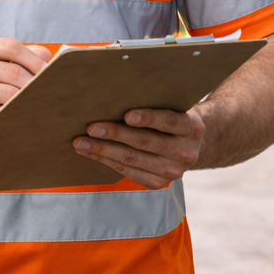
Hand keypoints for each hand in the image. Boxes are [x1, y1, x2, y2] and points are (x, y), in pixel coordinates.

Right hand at [0, 35, 51, 138]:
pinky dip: (12, 116)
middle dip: (34, 84)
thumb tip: (47, 58)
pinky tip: (17, 117)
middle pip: (11, 72)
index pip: (11, 47)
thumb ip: (17, 57)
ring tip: (36, 106)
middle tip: (48, 94)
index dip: (35, 60)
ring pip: (7, 95)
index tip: (50, 73)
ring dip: (25, 102)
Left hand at [73, 107, 205, 188]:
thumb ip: (154, 100)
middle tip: (92, 128)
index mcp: (192, 127)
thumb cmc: (172, 116)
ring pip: (133, 159)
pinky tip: (89, 153)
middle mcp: (185, 152)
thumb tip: (115, 90)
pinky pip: (128, 172)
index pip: (170, 121)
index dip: (149, 118)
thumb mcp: (173, 105)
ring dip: (104, 150)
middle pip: (146, 142)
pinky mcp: (158, 182)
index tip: (128, 115)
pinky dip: (106, 161)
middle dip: (116, 134)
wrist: (190, 144)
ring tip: (81, 142)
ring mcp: (173, 171)